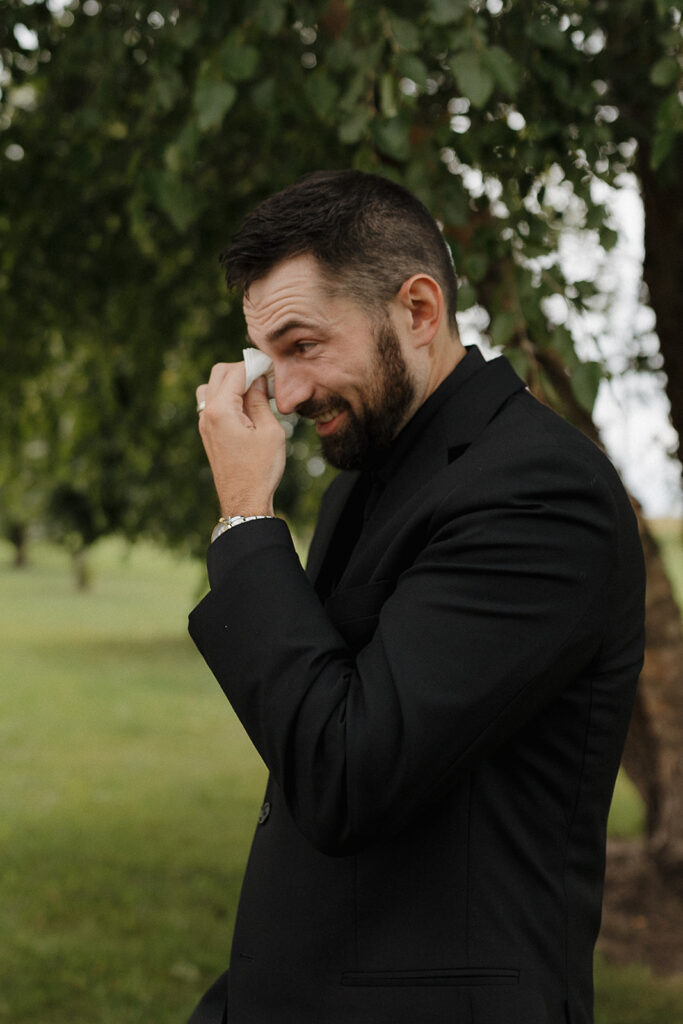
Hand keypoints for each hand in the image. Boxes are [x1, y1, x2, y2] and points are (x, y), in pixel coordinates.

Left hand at [196, 361, 284, 516]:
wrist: (244, 501)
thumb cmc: (260, 469)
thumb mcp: (270, 431)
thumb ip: (260, 401)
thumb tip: (258, 380)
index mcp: (221, 410)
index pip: (236, 372)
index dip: (256, 365)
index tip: (273, 367)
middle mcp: (207, 414)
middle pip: (219, 373)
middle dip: (242, 369)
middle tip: (264, 377)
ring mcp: (204, 424)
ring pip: (211, 387)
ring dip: (231, 382)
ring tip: (254, 393)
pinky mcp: (207, 433)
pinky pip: (211, 403)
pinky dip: (226, 397)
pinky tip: (246, 408)